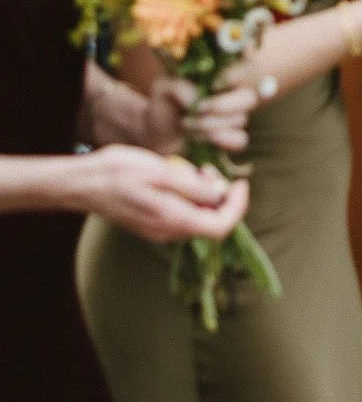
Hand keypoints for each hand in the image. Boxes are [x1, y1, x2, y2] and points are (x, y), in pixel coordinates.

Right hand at [68, 145, 252, 244]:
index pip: (221, 226)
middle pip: (211, 222)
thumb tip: (220, 195)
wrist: (81, 184)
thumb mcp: (162, 171)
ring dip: (204, 194)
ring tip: (192, 171)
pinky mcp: (151, 224)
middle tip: (207, 170)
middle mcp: (167, 232)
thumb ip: (194, 186)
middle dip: (220, 195)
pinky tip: (178, 178)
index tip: (240, 182)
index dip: (238, 206)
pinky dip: (189, 197)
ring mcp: (158, 230)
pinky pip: (182, 214)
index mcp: (172, 220)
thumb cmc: (118, 172)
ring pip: (197, 217)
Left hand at [141, 77, 258, 156]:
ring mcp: (235, 114)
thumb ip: (180, 87)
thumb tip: (196, 100)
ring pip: (238, 120)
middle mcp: (234, 92)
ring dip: (209, 125)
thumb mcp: (163, 88)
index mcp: (221, 73)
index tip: (214, 84)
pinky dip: (222, 140)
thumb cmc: (165, 101)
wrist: (160, 126)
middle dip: (223, 106)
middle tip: (199, 109)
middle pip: (248, 98)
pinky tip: (201, 137)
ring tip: (186, 123)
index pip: (245, 67)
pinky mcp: (231, 135)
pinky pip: (240, 139)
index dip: (237, 75)